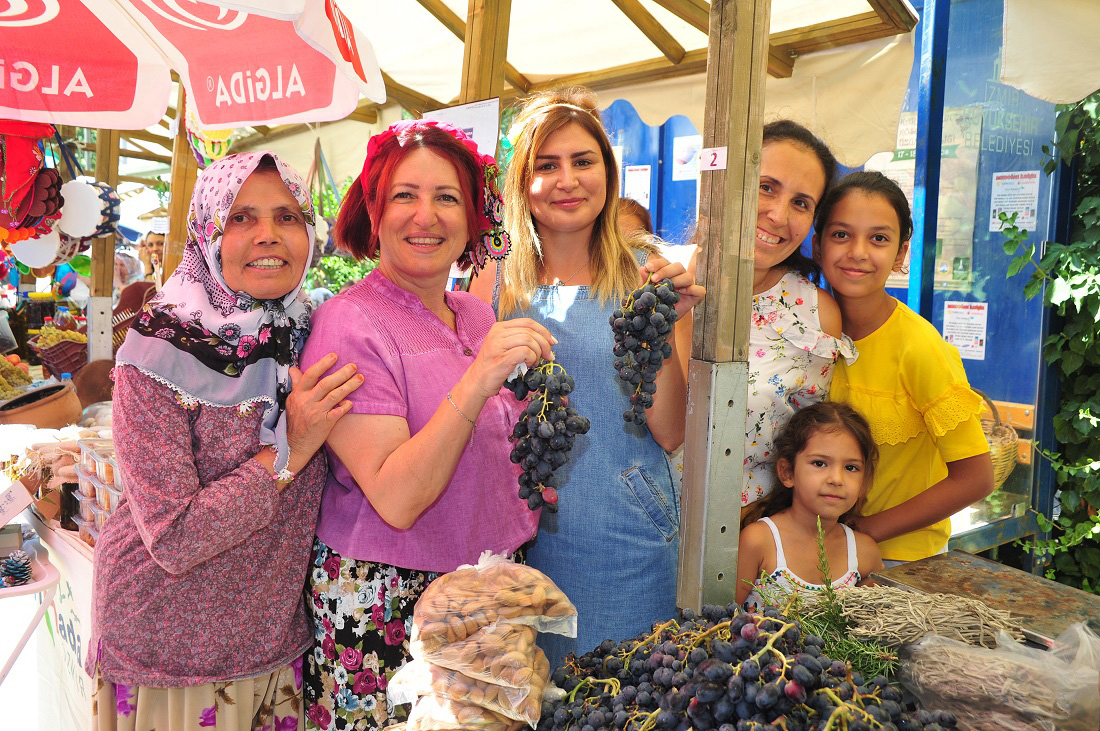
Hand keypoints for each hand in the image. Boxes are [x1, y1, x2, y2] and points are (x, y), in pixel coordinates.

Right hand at [284, 353, 362, 467]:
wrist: (294, 444)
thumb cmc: (295, 420)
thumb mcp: (291, 401)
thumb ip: (296, 384)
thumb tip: (293, 368)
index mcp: (298, 394)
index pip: (310, 375)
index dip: (323, 364)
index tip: (334, 355)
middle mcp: (307, 402)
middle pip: (326, 384)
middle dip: (341, 373)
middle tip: (354, 366)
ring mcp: (316, 413)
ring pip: (334, 396)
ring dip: (349, 386)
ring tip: (360, 379)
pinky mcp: (324, 424)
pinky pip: (337, 413)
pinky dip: (345, 406)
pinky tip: (352, 402)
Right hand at [468, 318, 555, 398]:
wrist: (477, 381)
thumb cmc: (494, 366)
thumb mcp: (505, 347)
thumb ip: (520, 339)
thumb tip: (547, 341)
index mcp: (499, 327)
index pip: (527, 322)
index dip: (543, 331)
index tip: (552, 342)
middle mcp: (497, 333)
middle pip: (530, 331)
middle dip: (545, 344)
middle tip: (549, 356)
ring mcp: (498, 345)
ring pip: (529, 340)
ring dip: (538, 353)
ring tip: (535, 362)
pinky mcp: (501, 358)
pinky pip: (525, 352)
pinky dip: (532, 359)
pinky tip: (529, 365)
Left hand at [640, 255, 705, 319]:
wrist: (662, 318)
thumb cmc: (655, 302)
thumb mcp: (647, 292)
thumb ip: (645, 281)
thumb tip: (641, 269)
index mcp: (668, 271)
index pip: (664, 262)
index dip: (657, 264)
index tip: (647, 267)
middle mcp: (679, 276)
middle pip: (678, 266)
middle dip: (665, 271)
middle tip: (654, 279)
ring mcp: (689, 285)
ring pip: (688, 276)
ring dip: (677, 280)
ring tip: (667, 288)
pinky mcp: (696, 295)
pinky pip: (699, 290)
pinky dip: (691, 289)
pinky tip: (681, 292)